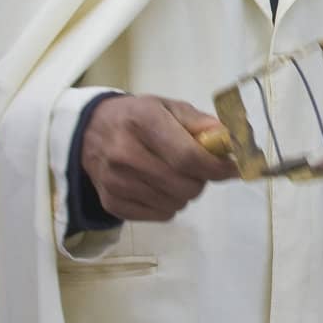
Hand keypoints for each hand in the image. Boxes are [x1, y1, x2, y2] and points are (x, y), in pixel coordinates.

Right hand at [80, 94, 236, 222]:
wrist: (90, 132)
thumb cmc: (137, 117)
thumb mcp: (168, 107)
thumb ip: (200, 122)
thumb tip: (227, 141)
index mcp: (143, 122)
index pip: (188, 157)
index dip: (216, 167)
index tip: (232, 168)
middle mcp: (126, 153)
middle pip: (185, 185)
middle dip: (202, 179)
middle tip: (197, 167)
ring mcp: (116, 182)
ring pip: (175, 203)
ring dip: (185, 192)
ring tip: (174, 174)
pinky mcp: (112, 203)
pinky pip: (160, 215)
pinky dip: (169, 203)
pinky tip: (159, 185)